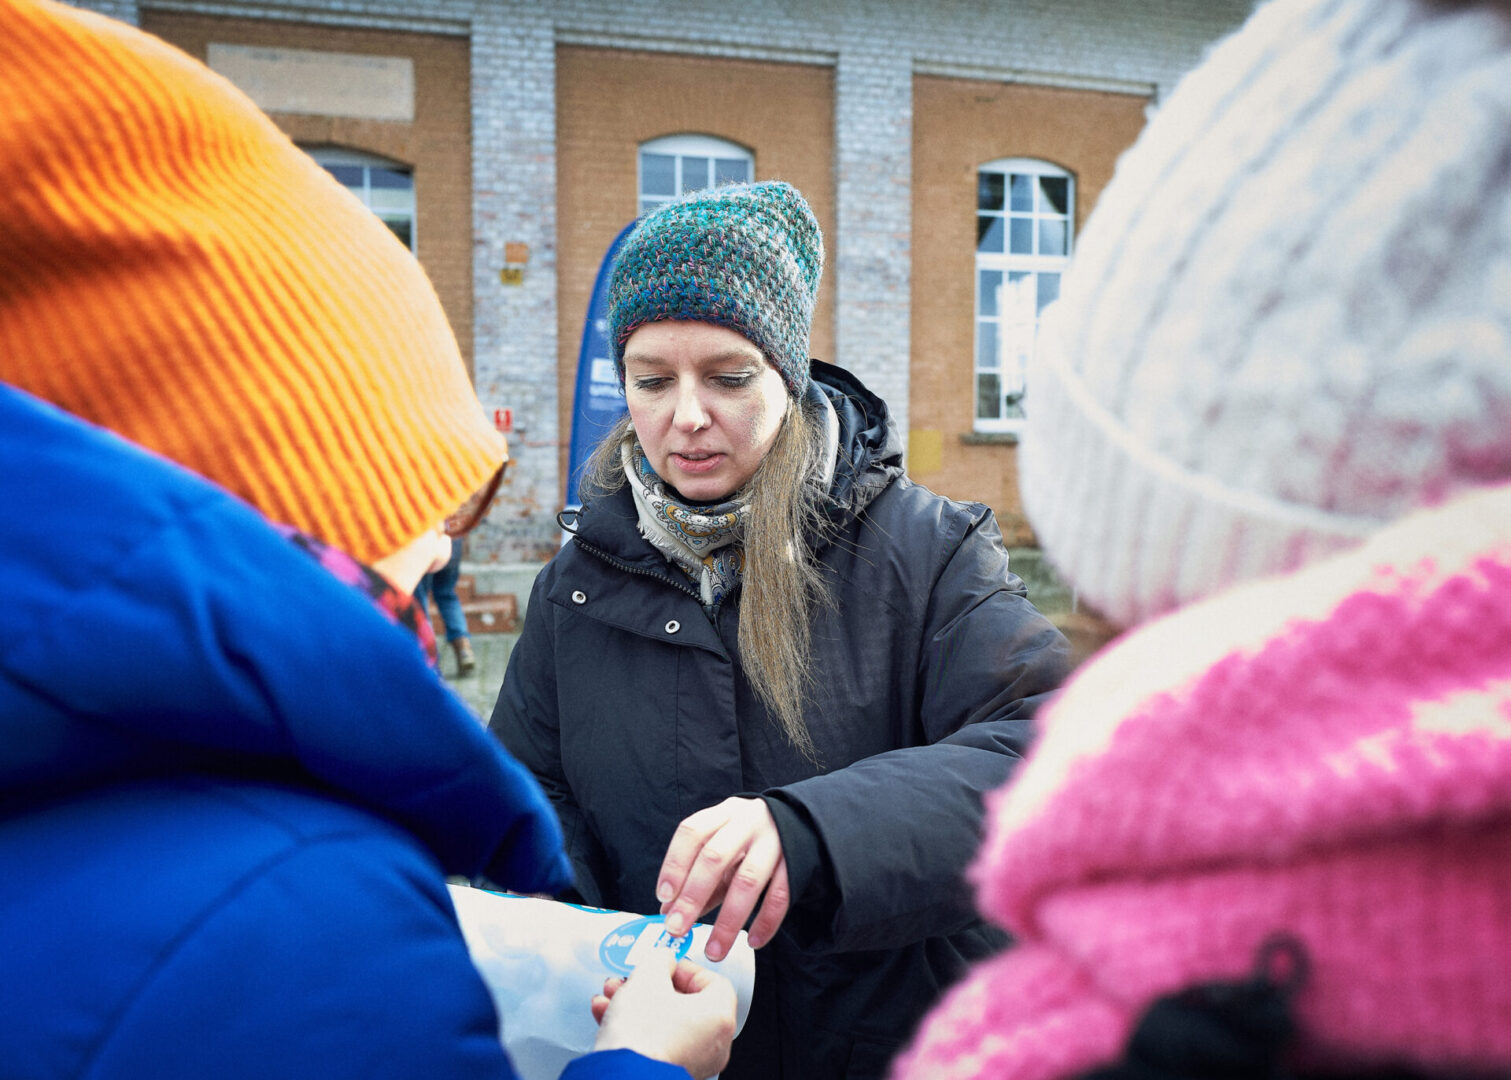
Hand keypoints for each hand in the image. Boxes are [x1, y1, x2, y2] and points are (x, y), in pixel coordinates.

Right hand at [591, 946, 735, 1079]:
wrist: (622, 1076)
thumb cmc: (643, 1036)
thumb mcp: (648, 977)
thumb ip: (660, 959)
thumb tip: (663, 960)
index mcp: (719, 1017)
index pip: (711, 981)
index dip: (684, 968)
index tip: (664, 964)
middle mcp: (713, 1044)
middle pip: (683, 1002)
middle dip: (650, 986)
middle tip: (633, 978)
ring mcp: (693, 1062)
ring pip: (665, 1022)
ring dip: (637, 1004)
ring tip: (613, 996)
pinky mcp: (669, 1073)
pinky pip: (655, 1043)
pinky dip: (635, 1028)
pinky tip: (609, 1017)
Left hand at [656, 796, 788, 960]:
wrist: (799, 820)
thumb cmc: (747, 838)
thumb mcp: (721, 845)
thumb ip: (695, 877)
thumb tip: (667, 912)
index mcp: (722, 815)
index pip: (692, 832)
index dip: (675, 864)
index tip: (663, 897)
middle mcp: (747, 823)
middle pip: (715, 858)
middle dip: (693, 897)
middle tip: (677, 929)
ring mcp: (774, 842)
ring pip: (748, 881)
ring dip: (728, 920)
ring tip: (715, 950)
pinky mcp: (796, 863)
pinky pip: (780, 895)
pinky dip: (766, 921)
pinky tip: (753, 942)